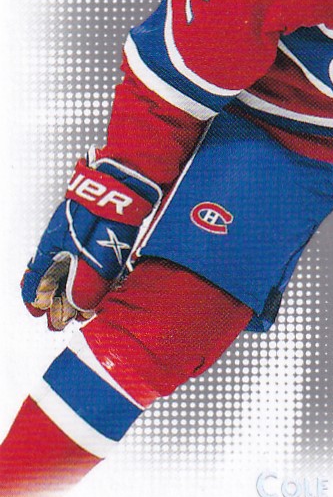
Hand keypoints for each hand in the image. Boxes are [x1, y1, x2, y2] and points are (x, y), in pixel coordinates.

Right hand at [21, 155, 160, 328]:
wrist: (133, 178)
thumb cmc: (109, 208)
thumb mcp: (97, 251)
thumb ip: (88, 281)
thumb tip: (79, 306)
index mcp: (55, 243)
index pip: (36, 275)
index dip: (36, 296)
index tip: (39, 313)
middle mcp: (65, 238)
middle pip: (53, 274)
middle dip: (57, 300)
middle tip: (63, 319)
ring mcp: (83, 233)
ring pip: (71, 267)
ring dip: (75, 289)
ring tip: (83, 309)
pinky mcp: (102, 229)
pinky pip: (90, 257)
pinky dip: (92, 275)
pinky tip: (102, 285)